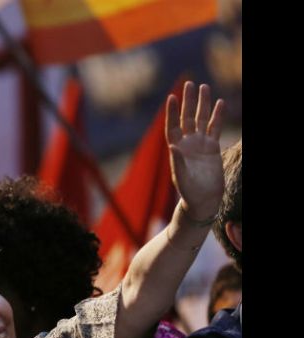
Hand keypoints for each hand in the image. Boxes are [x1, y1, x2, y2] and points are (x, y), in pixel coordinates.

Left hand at [165, 81, 224, 219]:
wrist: (203, 199)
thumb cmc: (189, 192)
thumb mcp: (182, 178)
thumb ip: (177, 163)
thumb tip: (173, 147)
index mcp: (176, 149)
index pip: (172, 126)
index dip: (172, 112)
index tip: (172, 97)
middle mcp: (187, 143)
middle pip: (187, 117)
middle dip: (188, 101)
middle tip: (190, 83)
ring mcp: (199, 143)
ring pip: (201, 119)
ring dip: (203, 104)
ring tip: (204, 87)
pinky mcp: (212, 147)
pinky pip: (215, 127)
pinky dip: (218, 115)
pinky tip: (220, 103)